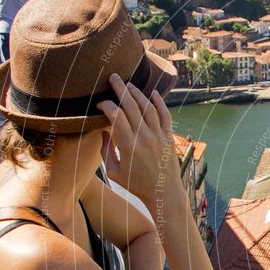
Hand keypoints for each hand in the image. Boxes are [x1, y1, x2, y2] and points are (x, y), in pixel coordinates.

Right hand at [96, 74, 183, 206]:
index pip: (115, 115)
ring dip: (138, 93)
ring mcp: (159, 136)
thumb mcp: (113, 172)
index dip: (106, 106)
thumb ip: (105, 151)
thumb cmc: (136, 185)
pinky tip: (153, 93)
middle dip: (120, 89)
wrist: (163, 193)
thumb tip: (104, 131)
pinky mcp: (169, 137)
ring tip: (129, 84)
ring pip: (148, 107)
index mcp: (128, 145)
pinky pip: (165, 115)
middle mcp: (144, 137)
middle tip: (113, 77)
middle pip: (131, 106)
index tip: (100, 105)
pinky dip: (160, 103)